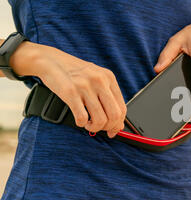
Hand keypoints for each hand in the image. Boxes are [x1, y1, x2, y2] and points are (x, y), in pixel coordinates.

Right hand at [10, 42, 126, 137]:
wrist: (50, 60)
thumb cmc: (74, 72)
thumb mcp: (96, 78)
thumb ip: (108, 98)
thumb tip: (118, 124)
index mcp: (109, 78)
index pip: (122, 108)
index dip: (119, 124)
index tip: (112, 130)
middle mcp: (100, 81)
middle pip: (114, 115)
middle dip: (108, 127)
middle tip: (100, 129)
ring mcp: (85, 86)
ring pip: (99, 119)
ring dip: (94, 128)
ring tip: (88, 124)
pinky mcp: (70, 92)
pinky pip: (82, 117)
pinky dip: (81, 124)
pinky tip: (79, 120)